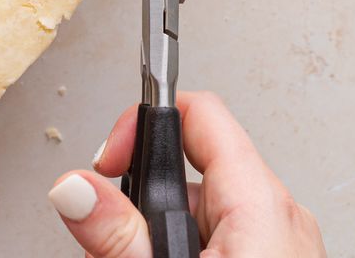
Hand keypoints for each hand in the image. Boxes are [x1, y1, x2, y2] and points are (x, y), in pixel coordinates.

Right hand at [46, 91, 326, 256]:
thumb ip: (118, 233)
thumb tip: (73, 187)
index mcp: (262, 204)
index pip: (196, 111)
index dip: (139, 126)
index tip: (106, 161)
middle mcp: (281, 218)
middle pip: (188, 164)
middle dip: (139, 195)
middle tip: (111, 234)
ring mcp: (281, 246)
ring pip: (200, 207)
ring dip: (156, 228)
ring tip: (135, 256)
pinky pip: (221, 235)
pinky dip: (184, 246)